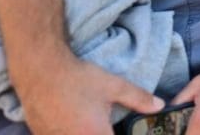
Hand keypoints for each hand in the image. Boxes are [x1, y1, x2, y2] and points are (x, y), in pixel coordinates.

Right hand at [19, 57, 162, 134]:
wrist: (40, 72)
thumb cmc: (78, 79)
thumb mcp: (113, 86)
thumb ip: (139, 98)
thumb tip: (160, 106)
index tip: (117, 127)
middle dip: (103, 133)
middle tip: (103, 123)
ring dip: (87, 132)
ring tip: (88, 122)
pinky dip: (70, 132)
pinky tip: (73, 123)